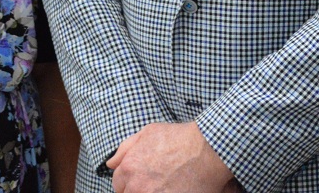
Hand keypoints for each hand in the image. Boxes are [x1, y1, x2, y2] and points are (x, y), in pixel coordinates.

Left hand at [107, 121, 233, 192]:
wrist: (207, 150)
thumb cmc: (179, 139)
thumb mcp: (149, 132)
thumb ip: (126, 148)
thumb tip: (111, 163)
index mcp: (129, 168)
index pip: (118, 184)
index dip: (130, 181)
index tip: (142, 179)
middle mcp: (137, 186)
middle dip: (138, 189)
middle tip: (155, 183)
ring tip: (165, 186)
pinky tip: (173, 189)